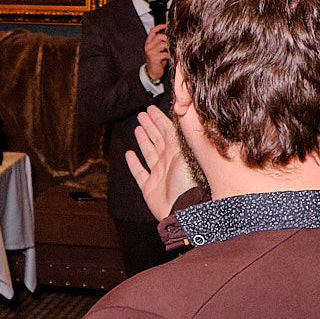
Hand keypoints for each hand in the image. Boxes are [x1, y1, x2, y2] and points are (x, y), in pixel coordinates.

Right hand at [126, 105, 195, 220]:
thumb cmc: (190, 184)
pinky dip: (133, 163)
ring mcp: (159, 174)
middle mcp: (168, 162)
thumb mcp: (186, 153)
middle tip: (142, 114)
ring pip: (149, 153)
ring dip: (143, 140)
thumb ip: (182, 134)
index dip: (158, 119)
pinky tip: (129, 154)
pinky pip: (139, 172)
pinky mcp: (149, 187)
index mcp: (178, 153)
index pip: (167, 130)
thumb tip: (183, 113)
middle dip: (150, 125)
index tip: (151, 109)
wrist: (184, 210)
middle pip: (157, 139)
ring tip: (138, 128)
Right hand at [141, 25, 169, 84]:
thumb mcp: (157, 49)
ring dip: (170, 47)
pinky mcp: (154, 58)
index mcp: (148, 42)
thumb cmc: (157, 60)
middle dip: (168, 38)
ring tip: (174, 49)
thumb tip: (172, 35)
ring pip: (163, 44)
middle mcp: (148, 46)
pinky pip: (165, 54)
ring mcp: (150, 52)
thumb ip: (160, 42)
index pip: (153, 31)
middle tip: (174, 41)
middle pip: (159, 36)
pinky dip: (170, 54)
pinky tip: (172, 56)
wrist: (152, 71)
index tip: (167, 25)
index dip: (160, 26)